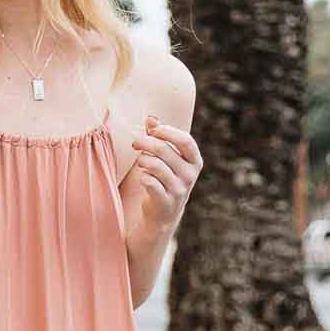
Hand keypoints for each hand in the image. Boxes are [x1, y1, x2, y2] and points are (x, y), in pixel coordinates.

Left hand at [130, 114, 201, 230]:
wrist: (163, 212)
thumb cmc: (164, 178)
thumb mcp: (166, 157)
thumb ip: (159, 137)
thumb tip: (151, 118)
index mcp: (194, 160)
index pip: (185, 140)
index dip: (167, 132)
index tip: (152, 129)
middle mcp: (190, 174)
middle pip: (164, 150)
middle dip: (145, 142)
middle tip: (135, 143)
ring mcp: (179, 189)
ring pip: (155, 165)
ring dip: (142, 160)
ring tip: (140, 161)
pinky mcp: (166, 200)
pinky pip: (149, 182)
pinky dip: (142, 176)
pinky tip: (143, 176)